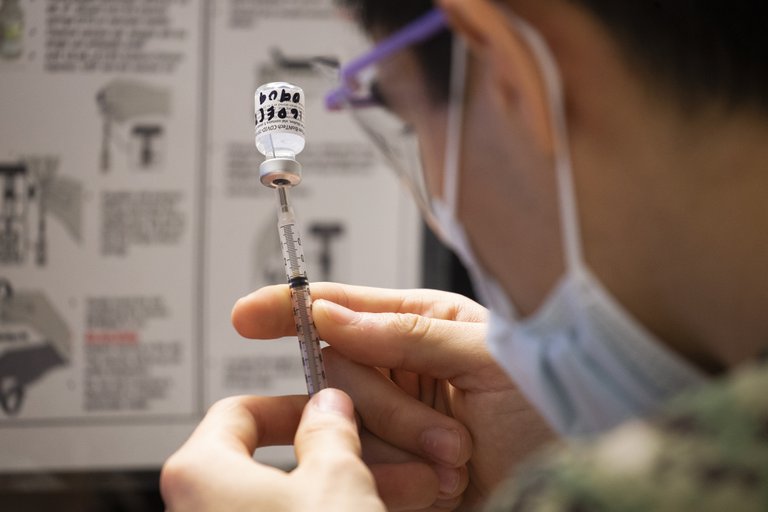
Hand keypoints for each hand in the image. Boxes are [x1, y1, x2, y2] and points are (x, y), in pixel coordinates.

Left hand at [161, 389, 385, 511]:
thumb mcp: (335, 481)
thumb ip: (330, 432)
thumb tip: (329, 407)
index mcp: (198, 472)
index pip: (238, 411)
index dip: (292, 402)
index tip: (325, 405)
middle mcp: (194, 507)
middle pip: (266, 460)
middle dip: (332, 452)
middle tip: (373, 450)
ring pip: (283, 499)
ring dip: (337, 486)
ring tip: (397, 488)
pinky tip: (370, 510)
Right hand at [232, 283, 554, 509]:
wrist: (576, 476)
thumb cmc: (554, 402)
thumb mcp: (489, 356)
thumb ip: (406, 332)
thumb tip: (332, 313)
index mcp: (425, 325)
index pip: (346, 309)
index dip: (293, 308)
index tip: (247, 314)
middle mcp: (406, 368)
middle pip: (341, 374)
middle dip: (389, 409)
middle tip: (451, 437)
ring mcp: (399, 419)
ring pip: (350, 425)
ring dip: (408, 449)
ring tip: (459, 462)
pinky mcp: (396, 467)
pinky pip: (364, 468)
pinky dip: (403, 481)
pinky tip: (444, 484)